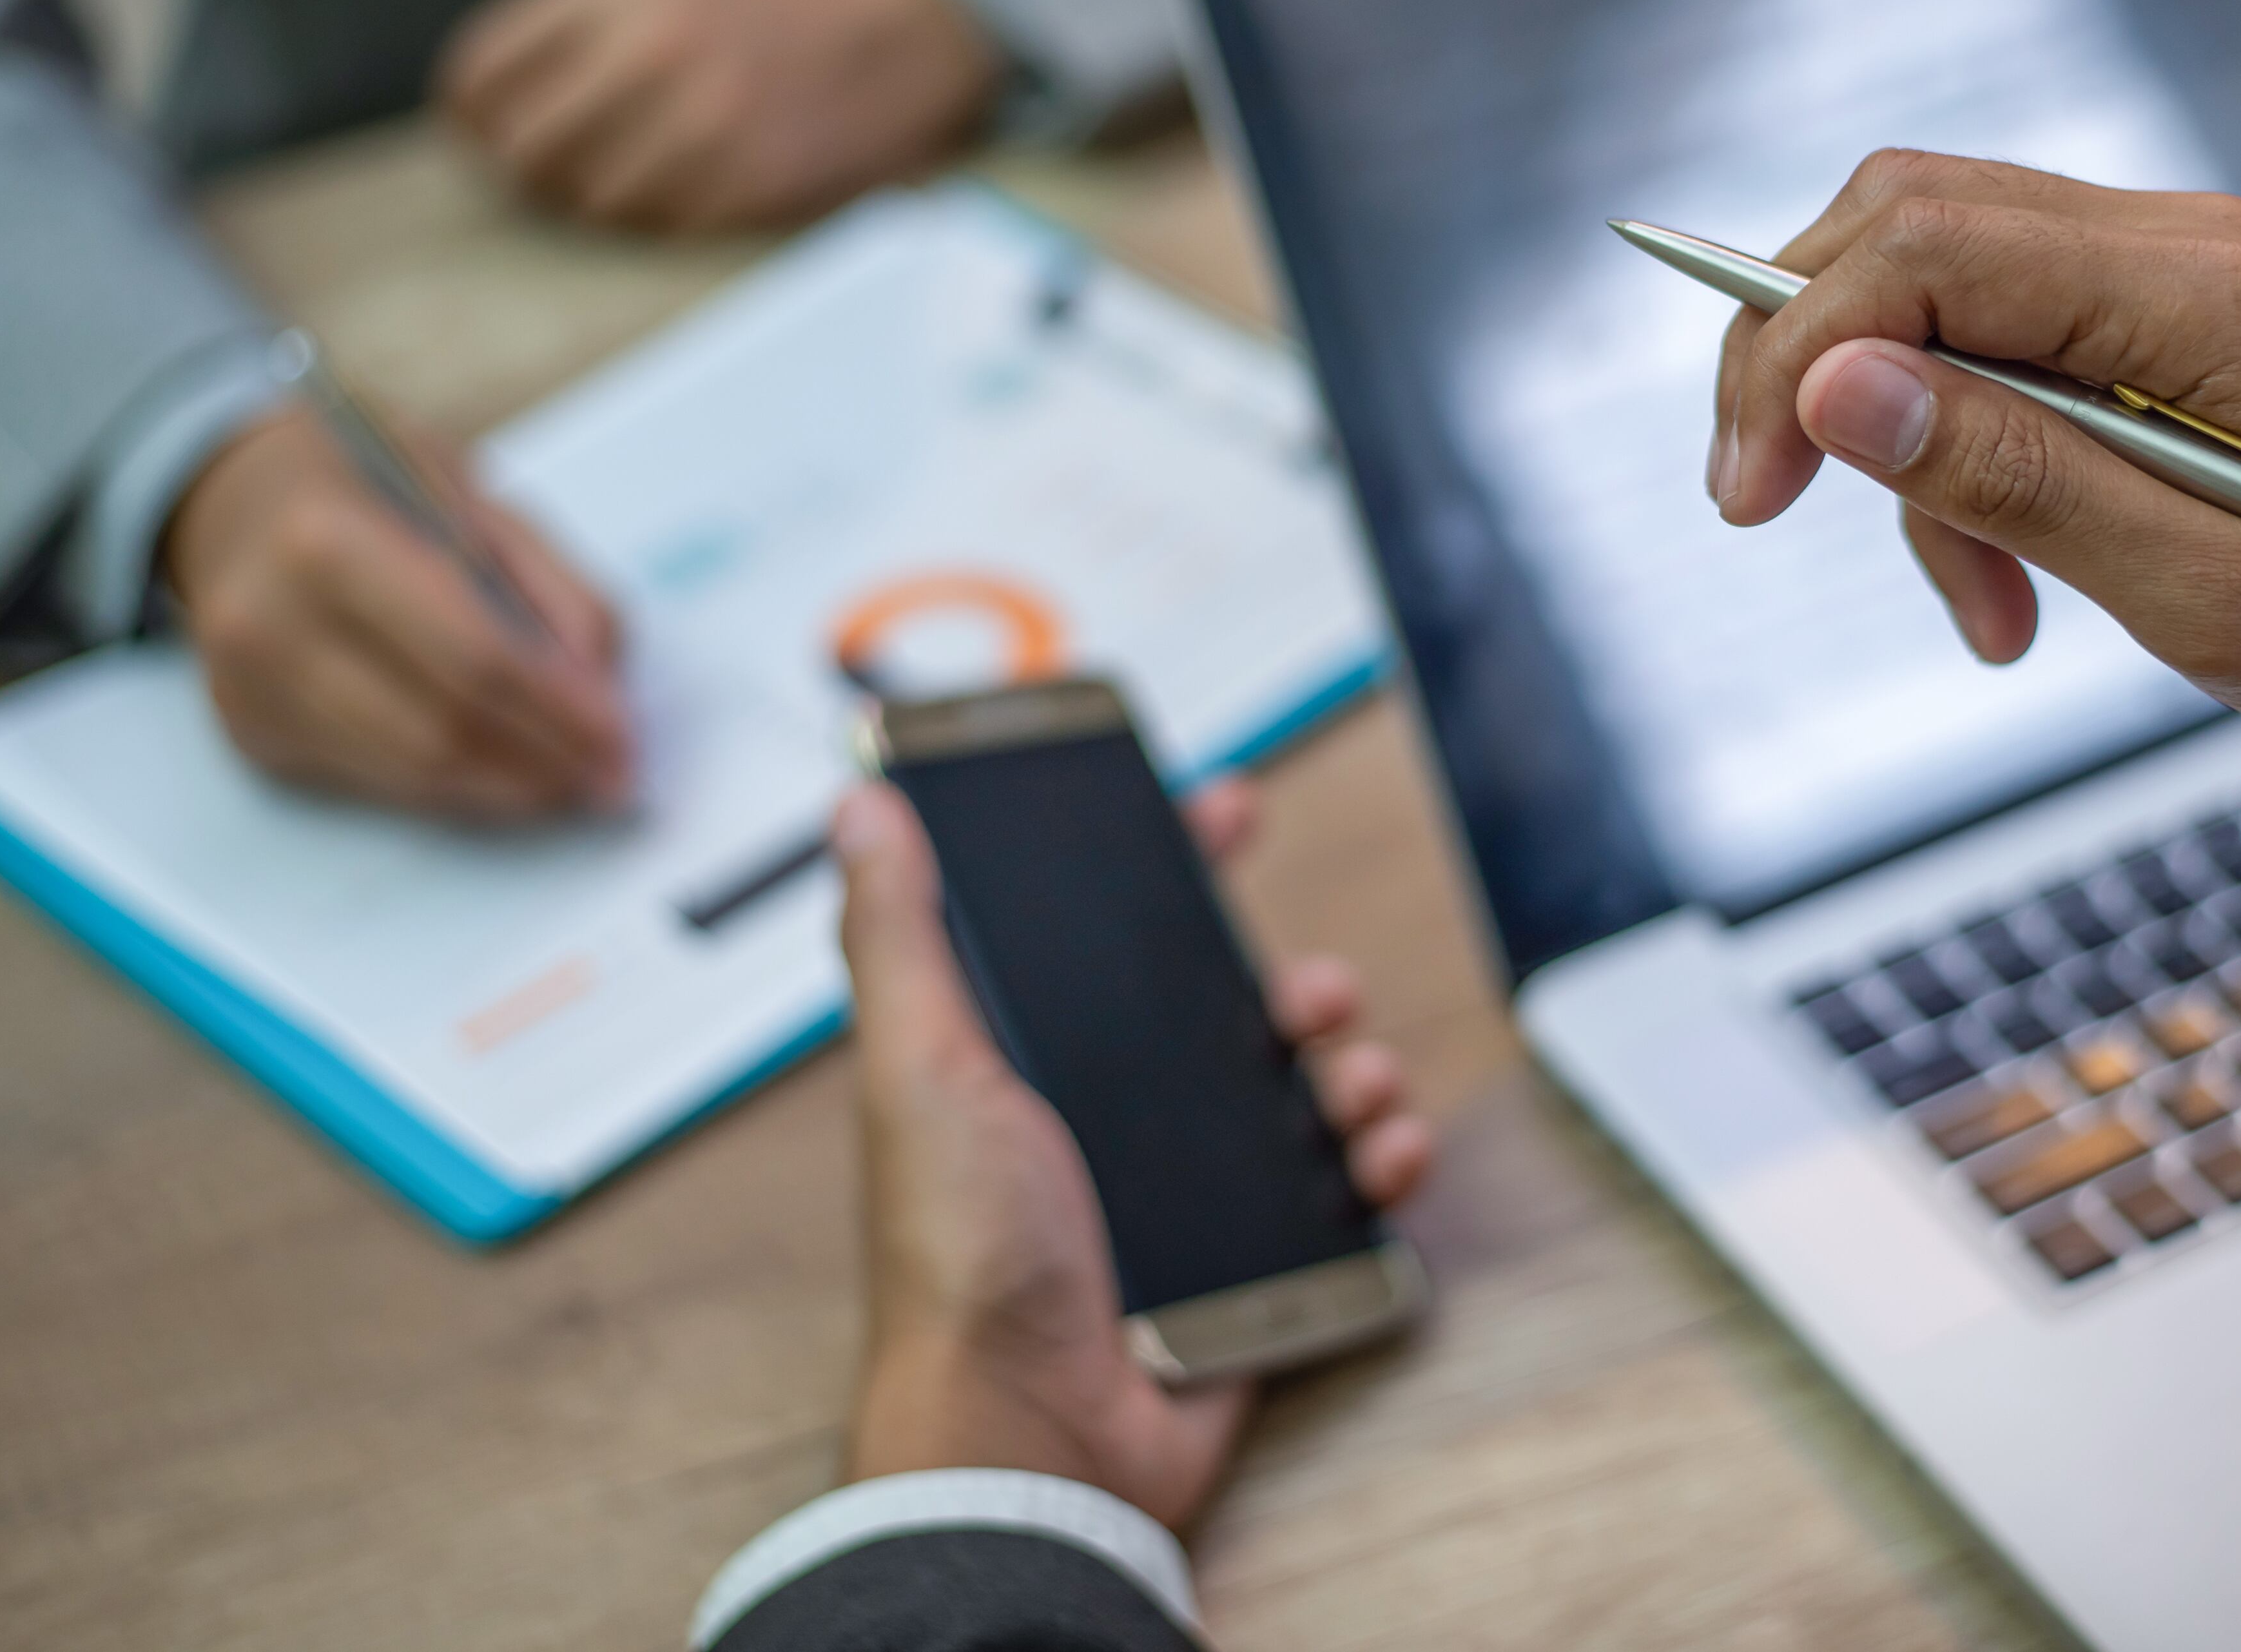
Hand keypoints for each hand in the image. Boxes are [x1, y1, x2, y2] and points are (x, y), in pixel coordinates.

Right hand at [162, 405, 633, 820]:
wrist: (223, 493)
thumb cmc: (361, 483)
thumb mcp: (470, 495)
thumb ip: (552, 588)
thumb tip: (606, 691)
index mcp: (332, 542)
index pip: (474, 657)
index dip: (561, 712)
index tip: (627, 741)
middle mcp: (273, 625)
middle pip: (443, 728)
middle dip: (546, 765)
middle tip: (615, 780)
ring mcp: (253, 690)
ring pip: (411, 773)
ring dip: (509, 792)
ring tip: (578, 787)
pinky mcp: (252, 734)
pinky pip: (376, 782)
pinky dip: (455, 790)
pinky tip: (507, 780)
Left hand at [434, 0, 1005, 234]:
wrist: (912, 15)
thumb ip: (575, 21)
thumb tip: (489, 102)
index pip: (481, 72)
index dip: (468, 116)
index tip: (482, 131)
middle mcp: (650, 49)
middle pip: (520, 148)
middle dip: (521, 169)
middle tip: (542, 174)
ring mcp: (701, 122)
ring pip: (584, 202)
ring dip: (588, 205)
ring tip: (616, 187)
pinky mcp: (748, 183)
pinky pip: (657, 229)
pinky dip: (654, 222)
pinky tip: (676, 196)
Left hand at [831, 778, 1432, 1528]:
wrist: (1028, 1434)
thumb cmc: (958, 1263)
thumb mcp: (920, 1071)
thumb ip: (898, 936)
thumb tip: (862, 806)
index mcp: (1031, 1064)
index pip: (1110, 937)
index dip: (1170, 865)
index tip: (1224, 806)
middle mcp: (1111, 1120)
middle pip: (1228, 1009)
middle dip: (1290, 979)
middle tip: (1312, 988)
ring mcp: (1186, 1194)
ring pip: (1298, 1091)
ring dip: (1346, 1064)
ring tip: (1350, 1074)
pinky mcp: (1248, 1264)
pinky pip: (1341, 1192)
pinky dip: (1378, 1159)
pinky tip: (1378, 1148)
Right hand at [1711, 151, 2240, 833]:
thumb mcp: (2203, 589)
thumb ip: (2014, 476)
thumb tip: (1831, 384)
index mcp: (2194, 290)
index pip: (1916, 250)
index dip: (1792, 354)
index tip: (1746, 496)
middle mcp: (2183, 240)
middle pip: (1908, 222)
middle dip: (1805, 357)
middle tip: (1762, 503)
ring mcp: (2191, 266)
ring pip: (1951, 281)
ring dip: (1905, 432)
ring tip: (1983, 613)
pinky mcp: (2193, 315)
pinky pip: (2026, 335)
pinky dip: (1980, 444)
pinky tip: (2023, 585)